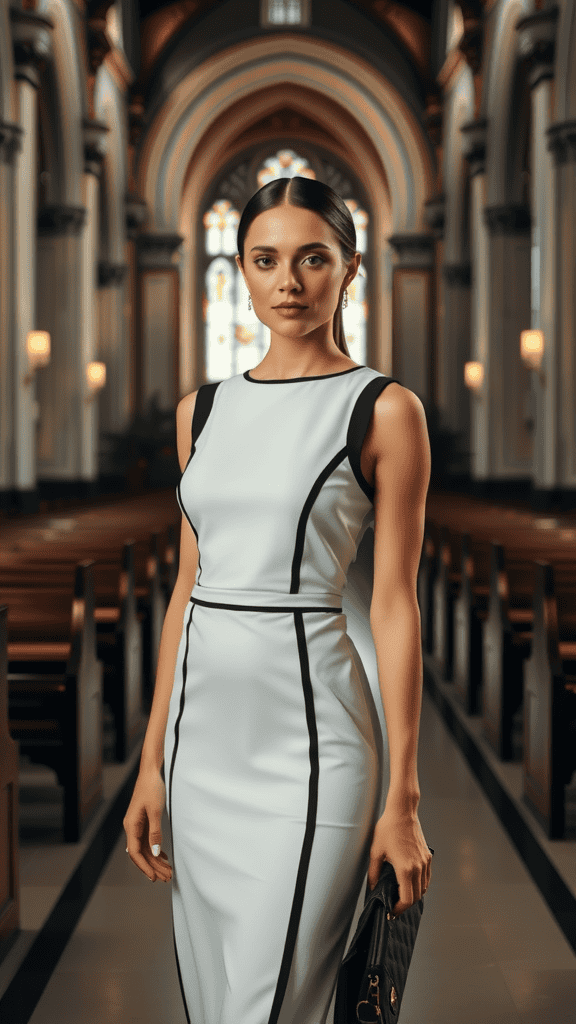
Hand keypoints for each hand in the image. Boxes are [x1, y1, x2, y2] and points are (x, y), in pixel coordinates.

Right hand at [123, 770, 172, 882]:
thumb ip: (155, 833)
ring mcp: (137, 825)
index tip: (153, 877)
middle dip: (153, 866)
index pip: (135, 853)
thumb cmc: (151, 788)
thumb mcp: (155, 811)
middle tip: (166, 877)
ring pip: (146, 848)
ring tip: (168, 871)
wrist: (151, 772)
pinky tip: (164, 856)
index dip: (144, 866)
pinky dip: (156, 849)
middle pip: (141, 853)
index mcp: (131, 826)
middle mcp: (132, 827)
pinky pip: (148, 840)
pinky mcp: (143, 821)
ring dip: (156, 860)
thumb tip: (155, 852)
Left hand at [366, 801, 431, 915]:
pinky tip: (410, 883)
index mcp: (405, 868)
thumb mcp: (376, 851)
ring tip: (401, 896)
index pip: (407, 899)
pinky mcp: (427, 856)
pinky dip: (420, 885)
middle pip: (416, 897)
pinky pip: (427, 878)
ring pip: (423, 888)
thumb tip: (373, 888)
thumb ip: (374, 873)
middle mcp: (418, 867)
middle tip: (394, 907)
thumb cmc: (388, 828)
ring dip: (413, 895)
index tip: (391, 911)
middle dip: (405, 905)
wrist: (402, 811)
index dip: (399, 909)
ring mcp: (425, 862)